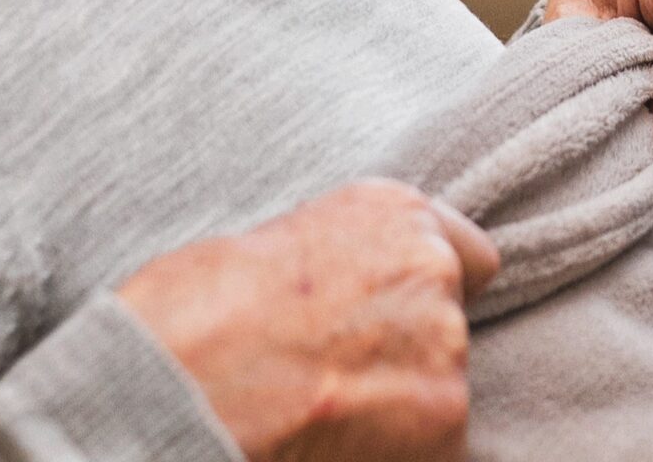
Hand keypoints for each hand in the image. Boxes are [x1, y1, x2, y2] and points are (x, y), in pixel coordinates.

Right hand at [116, 180, 499, 461]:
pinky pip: (430, 446)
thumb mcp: (274, 246)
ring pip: (438, 392)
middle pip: (448, 331)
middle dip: (403, 358)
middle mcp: (434, 271)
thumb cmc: (194, 312)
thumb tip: (344, 300)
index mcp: (395, 214)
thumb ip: (341, 266)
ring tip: (315, 414)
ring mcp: (446, 345)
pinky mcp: (445, 416)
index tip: (394, 322)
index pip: (467, 258)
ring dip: (394, 411)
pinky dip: (390, 453)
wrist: (184, 375)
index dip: (429, 297)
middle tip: (329, 379)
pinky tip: (327, 444)